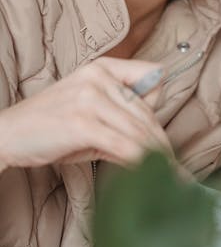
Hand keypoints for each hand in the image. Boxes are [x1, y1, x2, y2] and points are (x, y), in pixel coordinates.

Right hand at [0, 57, 170, 170]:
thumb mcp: (89, 115)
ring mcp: (90, 98)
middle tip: (177, 170)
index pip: (152, 79)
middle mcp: (99, 77)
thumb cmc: (49, 128)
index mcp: (102, 67)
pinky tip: (150, 176)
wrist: (6, 134)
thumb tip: (156, 146)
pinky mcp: (83, 122)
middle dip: (163, 145)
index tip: (166, 139)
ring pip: (138, 131)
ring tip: (171, 178)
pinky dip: (141, 164)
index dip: (159, 112)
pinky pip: (124, 145)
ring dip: (159, 159)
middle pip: (146, 112)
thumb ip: (121, 121)